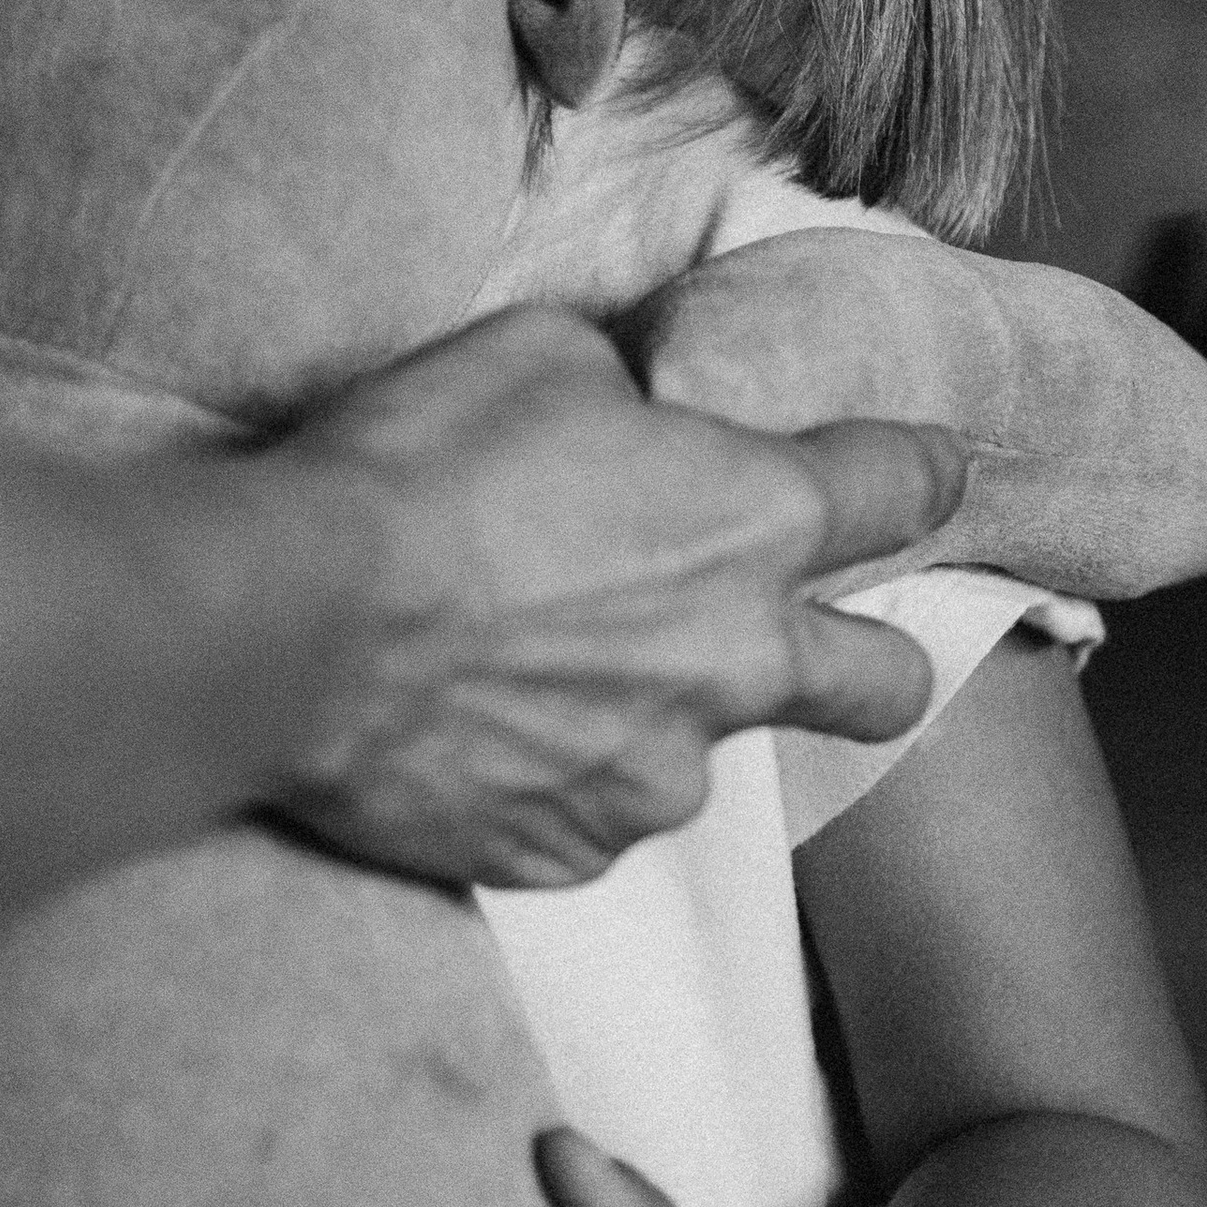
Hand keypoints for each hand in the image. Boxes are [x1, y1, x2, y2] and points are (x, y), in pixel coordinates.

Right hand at [269, 310, 963, 883]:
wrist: (289, 626)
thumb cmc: (412, 472)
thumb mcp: (535, 356)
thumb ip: (626, 395)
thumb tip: (631, 411)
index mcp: (755, 519)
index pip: (905, 487)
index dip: (917, 471)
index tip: (912, 472)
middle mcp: (739, 663)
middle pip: (886, 684)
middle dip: (873, 660)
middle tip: (811, 639)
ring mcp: (655, 776)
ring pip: (700, 761)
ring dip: (651, 721)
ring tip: (535, 680)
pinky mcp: (565, 850)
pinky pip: (582, 819)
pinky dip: (545, 781)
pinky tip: (471, 734)